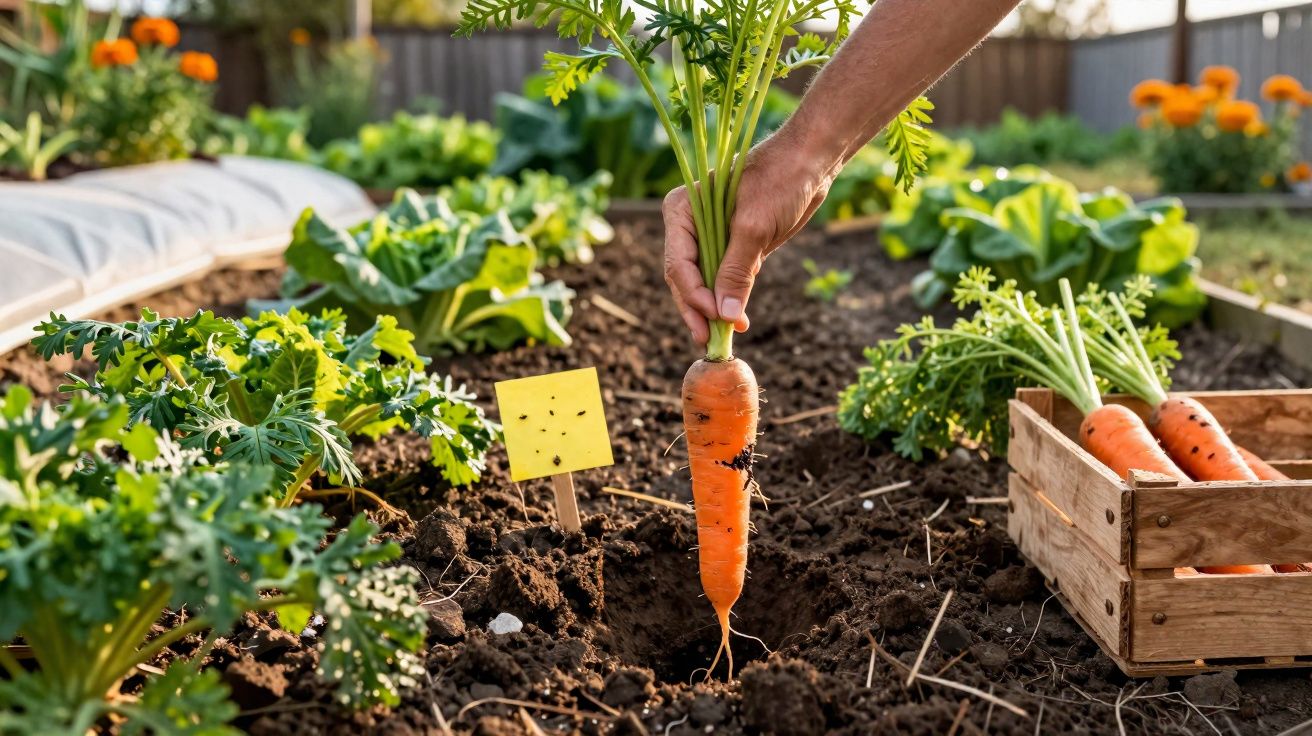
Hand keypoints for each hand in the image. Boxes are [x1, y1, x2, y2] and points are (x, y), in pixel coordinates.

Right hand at [662, 125, 835, 344]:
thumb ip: (736, 271)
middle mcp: (689, 226)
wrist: (810, 163)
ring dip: (712, 312)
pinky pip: (722, 281)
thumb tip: (725, 316)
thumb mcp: (754, 226)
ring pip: (702, 285)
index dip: (694, 295)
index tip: (716, 317)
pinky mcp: (732, 247)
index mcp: (682, 211)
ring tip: (724, 337)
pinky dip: (728, 302)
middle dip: (698, 310)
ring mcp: (710, 238)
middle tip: (710, 340)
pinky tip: (736, 321)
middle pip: (684, 279)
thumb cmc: (779, 180)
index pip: (678, 263)